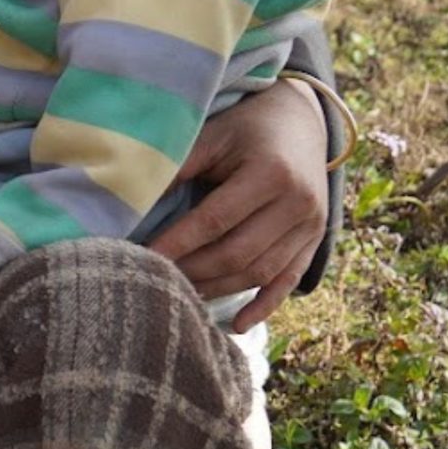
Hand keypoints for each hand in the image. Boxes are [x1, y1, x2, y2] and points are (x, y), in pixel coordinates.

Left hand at [150, 79, 328, 330]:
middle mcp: (298, 203)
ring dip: (217, 289)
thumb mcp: (212, 137)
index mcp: (271, 173)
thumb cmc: (245, 129)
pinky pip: (288, 280)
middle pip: (238, 253)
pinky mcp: (314, 240)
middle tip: (152, 279)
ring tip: (178, 295)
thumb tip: (132, 203)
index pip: (215, 220)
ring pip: (260, 272)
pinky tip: (238, 326)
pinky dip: (264, 305)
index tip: (141, 257)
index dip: (177, 242)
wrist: (302, 122)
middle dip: (192, 271)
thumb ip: (179, 167)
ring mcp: (311, 226)